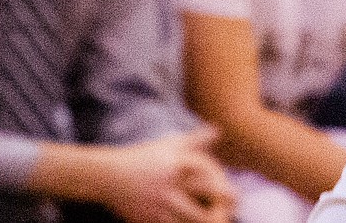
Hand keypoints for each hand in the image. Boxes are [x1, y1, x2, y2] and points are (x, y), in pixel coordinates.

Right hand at [99, 129, 234, 222]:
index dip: (221, 183)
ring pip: (189, 217)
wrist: (109, 177)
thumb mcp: (169, 144)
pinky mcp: (148, 220)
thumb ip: (195, 140)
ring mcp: (158, 203)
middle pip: (201, 194)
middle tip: (231, 211)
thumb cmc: (144, 157)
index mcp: (176, 162)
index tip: (235, 196)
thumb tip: (219, 131)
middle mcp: (170, 182)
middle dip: (220, 205)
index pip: (205, 169)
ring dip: (205, 221)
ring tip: (218, 222)